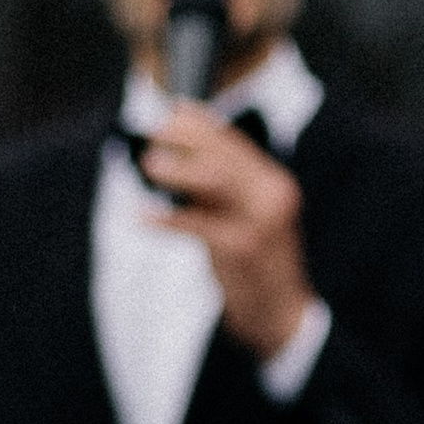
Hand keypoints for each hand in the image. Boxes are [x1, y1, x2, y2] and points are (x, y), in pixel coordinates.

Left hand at [135, 102, 315, 363]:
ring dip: (180, 171)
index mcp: (274, 184)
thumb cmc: (255, 265)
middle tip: (152, 132)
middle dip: (187, 139)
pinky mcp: (244, 249)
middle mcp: (273, 196)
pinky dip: (168, 220)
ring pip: (218, 181)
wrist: (281, 313)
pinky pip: (200, 226)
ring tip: (149, 165)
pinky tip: (141, 217)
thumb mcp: (241, 218)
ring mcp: (262, 222)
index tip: (172, 109)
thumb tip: (173, 160)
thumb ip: (215, 190)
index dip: (201, 124)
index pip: (236, 143)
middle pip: (226, 155)